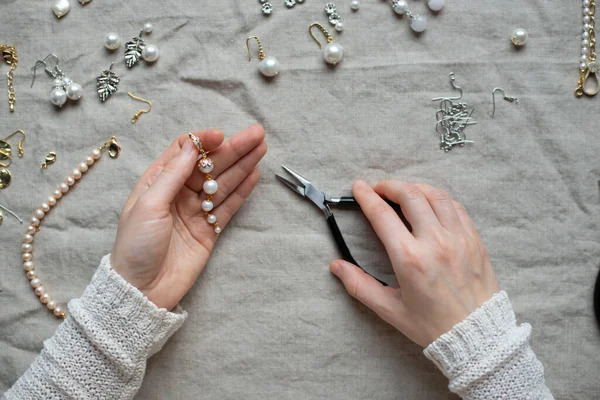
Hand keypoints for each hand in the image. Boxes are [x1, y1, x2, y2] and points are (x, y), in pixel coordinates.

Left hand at [110, 125, 266, 309]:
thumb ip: (172, 175)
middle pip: (209, 165)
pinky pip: (228, 206)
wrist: (142, 290)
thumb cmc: (136, 246)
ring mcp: (196, 211)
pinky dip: (242, 191)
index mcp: (158, 182)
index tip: (221, 136)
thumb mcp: (148, 205)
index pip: (184, 152)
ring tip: (261, 148)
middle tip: (257, 134)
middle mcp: (178, 193)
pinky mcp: (210, 230)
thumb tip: (193, 145)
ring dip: (242, 165)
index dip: (203, 141)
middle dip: (233, 149)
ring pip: (223, 182)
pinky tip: (254, 175)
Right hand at [329, 180, 498, 346]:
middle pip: (410, 195)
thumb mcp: (390, 309)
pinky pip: (455, 207)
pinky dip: (439, 199)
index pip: (382, 216)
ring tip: (403, 192)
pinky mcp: (474, 240)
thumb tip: (336, 266)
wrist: (478, 337)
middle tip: (378, 189)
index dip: (366, 197)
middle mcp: (434, 242)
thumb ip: (360, 286)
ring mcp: (458, 238)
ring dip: (415, 188)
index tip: (358, 187)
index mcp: (409, 259)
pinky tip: (430, 204)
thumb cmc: (432, 325)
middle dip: (389, 186)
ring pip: (435, 195)